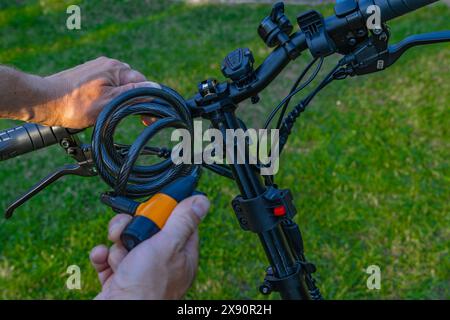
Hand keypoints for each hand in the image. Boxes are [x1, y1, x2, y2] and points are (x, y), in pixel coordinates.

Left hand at [40, 56, 156, 128]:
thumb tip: (155, 88)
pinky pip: (109, 85)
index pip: (143, 83)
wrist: (44, 101)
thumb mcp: (110, 103)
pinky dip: (112, 96)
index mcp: (116, 69)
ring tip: (118, 114)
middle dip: (137, 100)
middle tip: (139, 120)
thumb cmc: (75, 105)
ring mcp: (97, 69)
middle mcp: (108, 64)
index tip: (149, 118)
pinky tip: (106, 107)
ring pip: (121, 85)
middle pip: (133, 84)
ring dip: (124, 99)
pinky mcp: (89, 75)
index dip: (149, 101)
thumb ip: (133, 94)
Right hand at [90, 195, 209, 299]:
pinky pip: (109, 257)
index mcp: (181, 255)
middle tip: (130, 231)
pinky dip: (103, 257)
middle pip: (148, 229)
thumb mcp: (167, 246)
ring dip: (117, 245)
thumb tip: (202, 201)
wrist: (117, 314)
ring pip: (126, 241)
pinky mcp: (118, 278)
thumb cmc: (146, 287)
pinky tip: (102, 259)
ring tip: (119, 257)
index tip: (156, 206)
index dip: (166, 211)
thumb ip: (183, 221)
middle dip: (134, 226)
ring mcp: (139, 271)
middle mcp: (162, 263)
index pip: (180, 223)